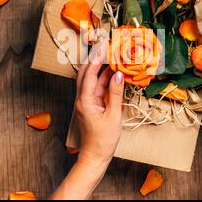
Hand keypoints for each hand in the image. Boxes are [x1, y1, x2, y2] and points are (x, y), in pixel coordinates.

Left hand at [74, 42, 124, 167]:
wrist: (95, 156)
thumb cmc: (104, 139)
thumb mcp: (114, 115)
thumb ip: (116, 93)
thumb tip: (119, 74)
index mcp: (85, 101)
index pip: (90, 74)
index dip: (97, 58)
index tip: (104, 45)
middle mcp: (82, 98)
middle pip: (86, 72)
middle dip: (95, 58)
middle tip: (105, 45)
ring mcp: (85, 101)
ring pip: (92, 79)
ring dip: (100, 67)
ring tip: (111, 54)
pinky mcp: (90, 105)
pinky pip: (96, 88)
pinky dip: (104, 79)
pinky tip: (113, 72)